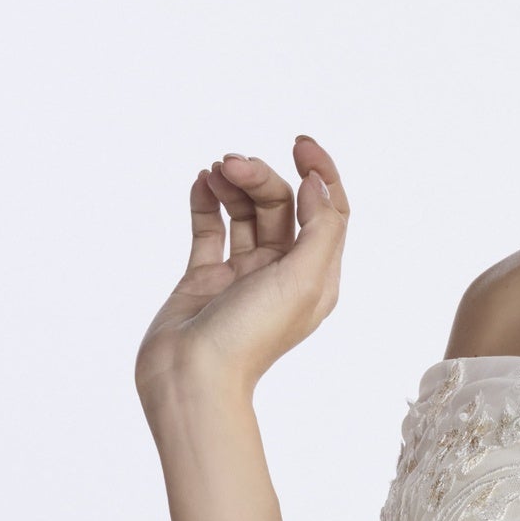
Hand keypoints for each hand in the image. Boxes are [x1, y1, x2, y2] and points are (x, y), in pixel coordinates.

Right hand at [135, 136, 349, 404]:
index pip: (328, 212)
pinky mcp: (204, 279)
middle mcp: (282, 274)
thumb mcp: (304, 279)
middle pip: (282, 206)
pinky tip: (201, 182)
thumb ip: (320, 228)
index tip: (300, 144)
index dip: (320, 173)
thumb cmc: (251, 336)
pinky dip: (207, 202)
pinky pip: (210, 231)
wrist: (192, 376)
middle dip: (260, 177)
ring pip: (245, 214)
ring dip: (234, 185)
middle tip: (232, 163)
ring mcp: (242, 276)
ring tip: (215, 168)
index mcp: (315, 276)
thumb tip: (318, 183)